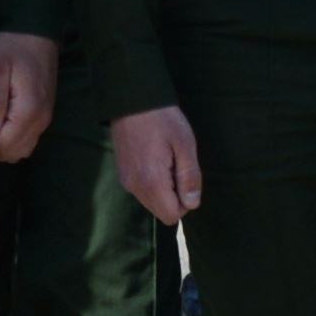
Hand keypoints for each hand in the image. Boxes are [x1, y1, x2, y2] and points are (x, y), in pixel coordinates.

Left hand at [0, 30, 57, 163]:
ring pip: (23, 149)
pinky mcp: (45, 113)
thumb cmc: (11, 46)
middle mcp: (41, 120)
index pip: (5, 146)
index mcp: (29, 110)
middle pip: (15, 153)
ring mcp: (46, 118)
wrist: (36, 31)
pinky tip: (3, 118)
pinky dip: (15, 136)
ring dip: (5, 142)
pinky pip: (30, 138)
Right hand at [112, 103, 203, 225]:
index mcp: (151, 182)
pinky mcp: (123, 174)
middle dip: (175, 196)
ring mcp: (126, 181)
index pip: (172, 215)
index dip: (186, 202)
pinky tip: (155, 156)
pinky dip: (153, 181)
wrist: (132, 100)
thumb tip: (192, 204)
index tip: (186, 175)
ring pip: (152, 201)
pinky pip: (143, 190)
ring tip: (165, 158)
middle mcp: (134, 187)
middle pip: (161, 211)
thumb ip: (190, 177)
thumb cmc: (162, 119)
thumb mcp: (185, 145)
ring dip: (165, 188)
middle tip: (176, 164)